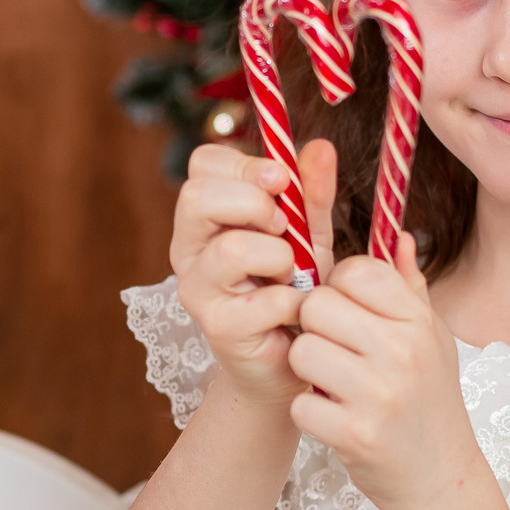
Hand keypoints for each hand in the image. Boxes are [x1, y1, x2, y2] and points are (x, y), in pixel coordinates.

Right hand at [171, 138, 338, 410]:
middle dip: (255, 204)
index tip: (283, 180)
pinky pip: (265, 299)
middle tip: (284, 228)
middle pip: (198, 196)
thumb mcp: (309, 235)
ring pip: (233, 248)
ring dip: (280, 258)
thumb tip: (321, 146)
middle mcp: (189, 249)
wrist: (293, 362)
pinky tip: (295, 312)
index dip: (246, 163)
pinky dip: (294, 302)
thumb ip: (312, 194)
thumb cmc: (294, 293)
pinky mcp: (219, 328)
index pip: (203, 164)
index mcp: (205, 218)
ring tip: (292, 277)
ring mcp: (198, 290)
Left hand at [286, 232, 480, 509]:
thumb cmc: (428, 400)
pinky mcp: (356, 434)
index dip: (336, 287)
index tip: (344, 312)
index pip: (356, 270)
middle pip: (317, 306)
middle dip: (314, 328)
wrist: (439, 476)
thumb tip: (397, 234)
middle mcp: (403, 351)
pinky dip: (310, 414)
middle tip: (332, 351)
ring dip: (307, 371)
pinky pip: (300, 405)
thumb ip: (407, 287)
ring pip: (302, 352)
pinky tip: (335, 418)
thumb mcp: (431, 339)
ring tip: (333, 385)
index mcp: (419, 321)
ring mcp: (380, 393)